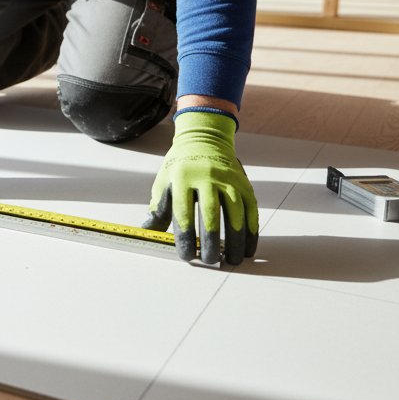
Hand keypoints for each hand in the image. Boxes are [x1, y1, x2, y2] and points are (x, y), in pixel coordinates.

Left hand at [142, 111, 258, 264]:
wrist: (204, 139)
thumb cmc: (180, 165)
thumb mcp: (164, 182)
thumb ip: (158, 208)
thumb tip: (148, 231)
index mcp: (182, 178)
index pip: (182, 212)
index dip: (185, 237)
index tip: (187, 256)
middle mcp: (206, 176)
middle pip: (210, 213)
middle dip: (211, 241)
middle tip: (211, 261)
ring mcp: (228, 178)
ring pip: (235, 212)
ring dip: (235, 239)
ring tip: (233, 260)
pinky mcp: (243, 182)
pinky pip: (250, 208)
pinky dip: (250, 229)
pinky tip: (248, 246)